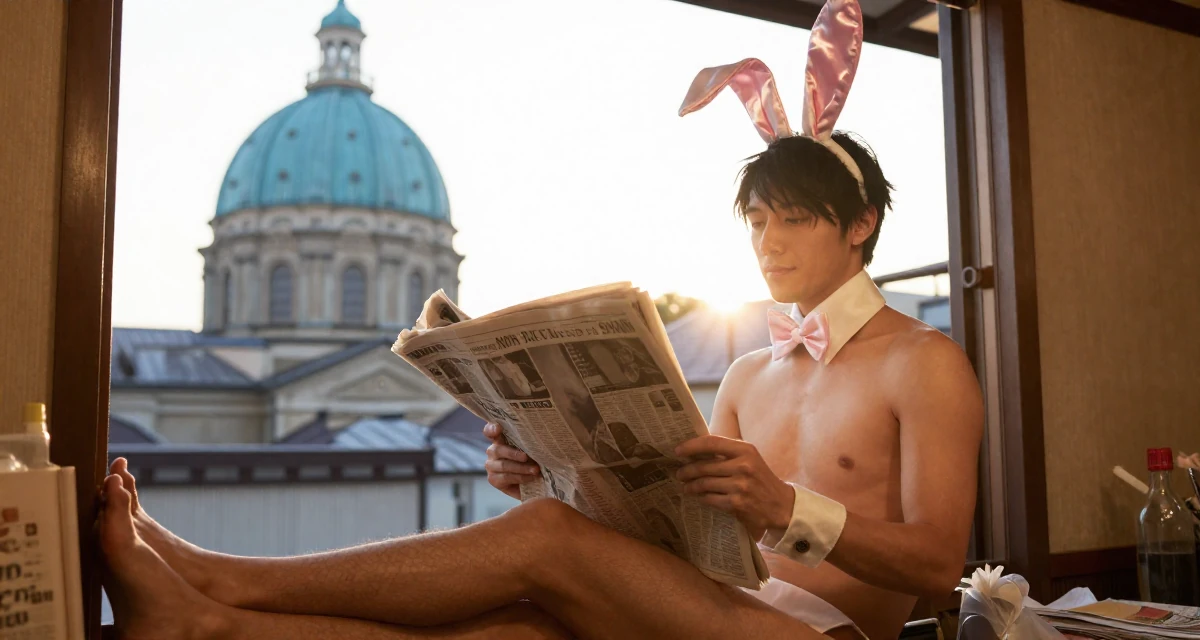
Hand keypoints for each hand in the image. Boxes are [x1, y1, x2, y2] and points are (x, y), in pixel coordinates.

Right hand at [484, 422, 540, 500]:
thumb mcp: (530, 450)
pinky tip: (531, 477)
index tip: (498, 428)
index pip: (489, 431)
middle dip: (514, 454)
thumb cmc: (530, 461)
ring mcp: (491, 465)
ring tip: (535, 470)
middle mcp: (493, 451)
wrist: (528, 484)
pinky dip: (521, 477)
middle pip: (498, 449)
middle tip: (526, 457)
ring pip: (504, 465)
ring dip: (522, 468)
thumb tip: (540, 440)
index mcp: (500, 439)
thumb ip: (528, 444)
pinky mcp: (493, 479)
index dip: (491, 428)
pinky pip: (506, 477)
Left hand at [674, 435, 793, 540]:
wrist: (781, 505)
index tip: (678, 451)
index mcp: (745, 450)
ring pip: (704, 483)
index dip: (691, 446)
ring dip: (691, 486)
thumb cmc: (760, 479)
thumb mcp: (749, 459)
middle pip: (704, 466)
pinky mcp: (737, 503)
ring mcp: (740, 485)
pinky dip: (701, 497)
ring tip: (686, 486)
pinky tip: (699, 496)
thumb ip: (727, 453)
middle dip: (687, 470)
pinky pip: (710, 499)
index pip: (712, 442)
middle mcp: (743, 466)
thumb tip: (694, 450)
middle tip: (679, 473)